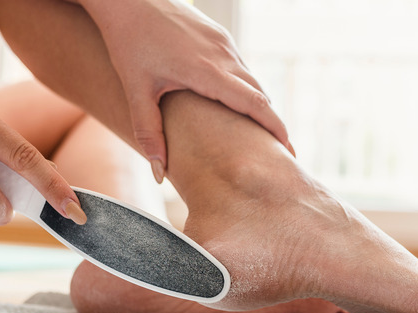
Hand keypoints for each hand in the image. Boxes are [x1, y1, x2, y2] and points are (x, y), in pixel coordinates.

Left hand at [79, 0, 292, 182]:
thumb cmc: (129, 42)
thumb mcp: (136, 91)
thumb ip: (149, 133)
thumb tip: (159, 173)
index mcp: (206, 71)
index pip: (255, 103)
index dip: (275, 127)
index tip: (287, 149)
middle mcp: (222, 55)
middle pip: (261, 94)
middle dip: (272, 122)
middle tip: (279, 150)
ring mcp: (223, 42)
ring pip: (252, 79)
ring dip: (259, 105)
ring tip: (260, 132)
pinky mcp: (219, 35)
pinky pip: (241, 66)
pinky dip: (246, 87)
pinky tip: (237, 104)